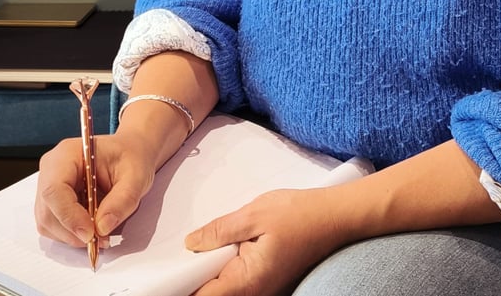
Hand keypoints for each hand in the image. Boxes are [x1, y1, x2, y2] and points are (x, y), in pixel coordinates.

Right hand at [35, 131, 156, 248]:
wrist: (130, 154)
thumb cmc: (131, 157)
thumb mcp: (136, 176)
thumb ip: (122, 200)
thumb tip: (102, 227)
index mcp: (67, 154)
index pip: (54, 190)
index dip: (68, 216)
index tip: (91, 232)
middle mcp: (52, 169)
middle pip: (48, 211)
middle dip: (73, 231)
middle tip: (101, 238)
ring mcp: (48, 186)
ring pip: (48, 223)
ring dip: (73, 236)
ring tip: (101, 234)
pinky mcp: (53, 202)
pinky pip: (54, 227)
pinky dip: (73, 234)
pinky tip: (93, 228)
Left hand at [185, 187, 346, 295]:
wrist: (334, 216)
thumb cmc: (299, 214)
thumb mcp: (254, 214)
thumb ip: (220, 231)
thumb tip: (190, 244)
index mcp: (247, 281)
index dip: (181, 285)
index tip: (166, 271)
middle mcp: (253, 293)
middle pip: (211, 293)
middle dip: (194, 275)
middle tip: (184, 250)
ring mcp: (261, 289)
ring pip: (223, 287)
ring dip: (210, 269)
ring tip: (202, 246)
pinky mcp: (265, 280)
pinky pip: (236, 280)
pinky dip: (224, 266)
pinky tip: (222, 247)